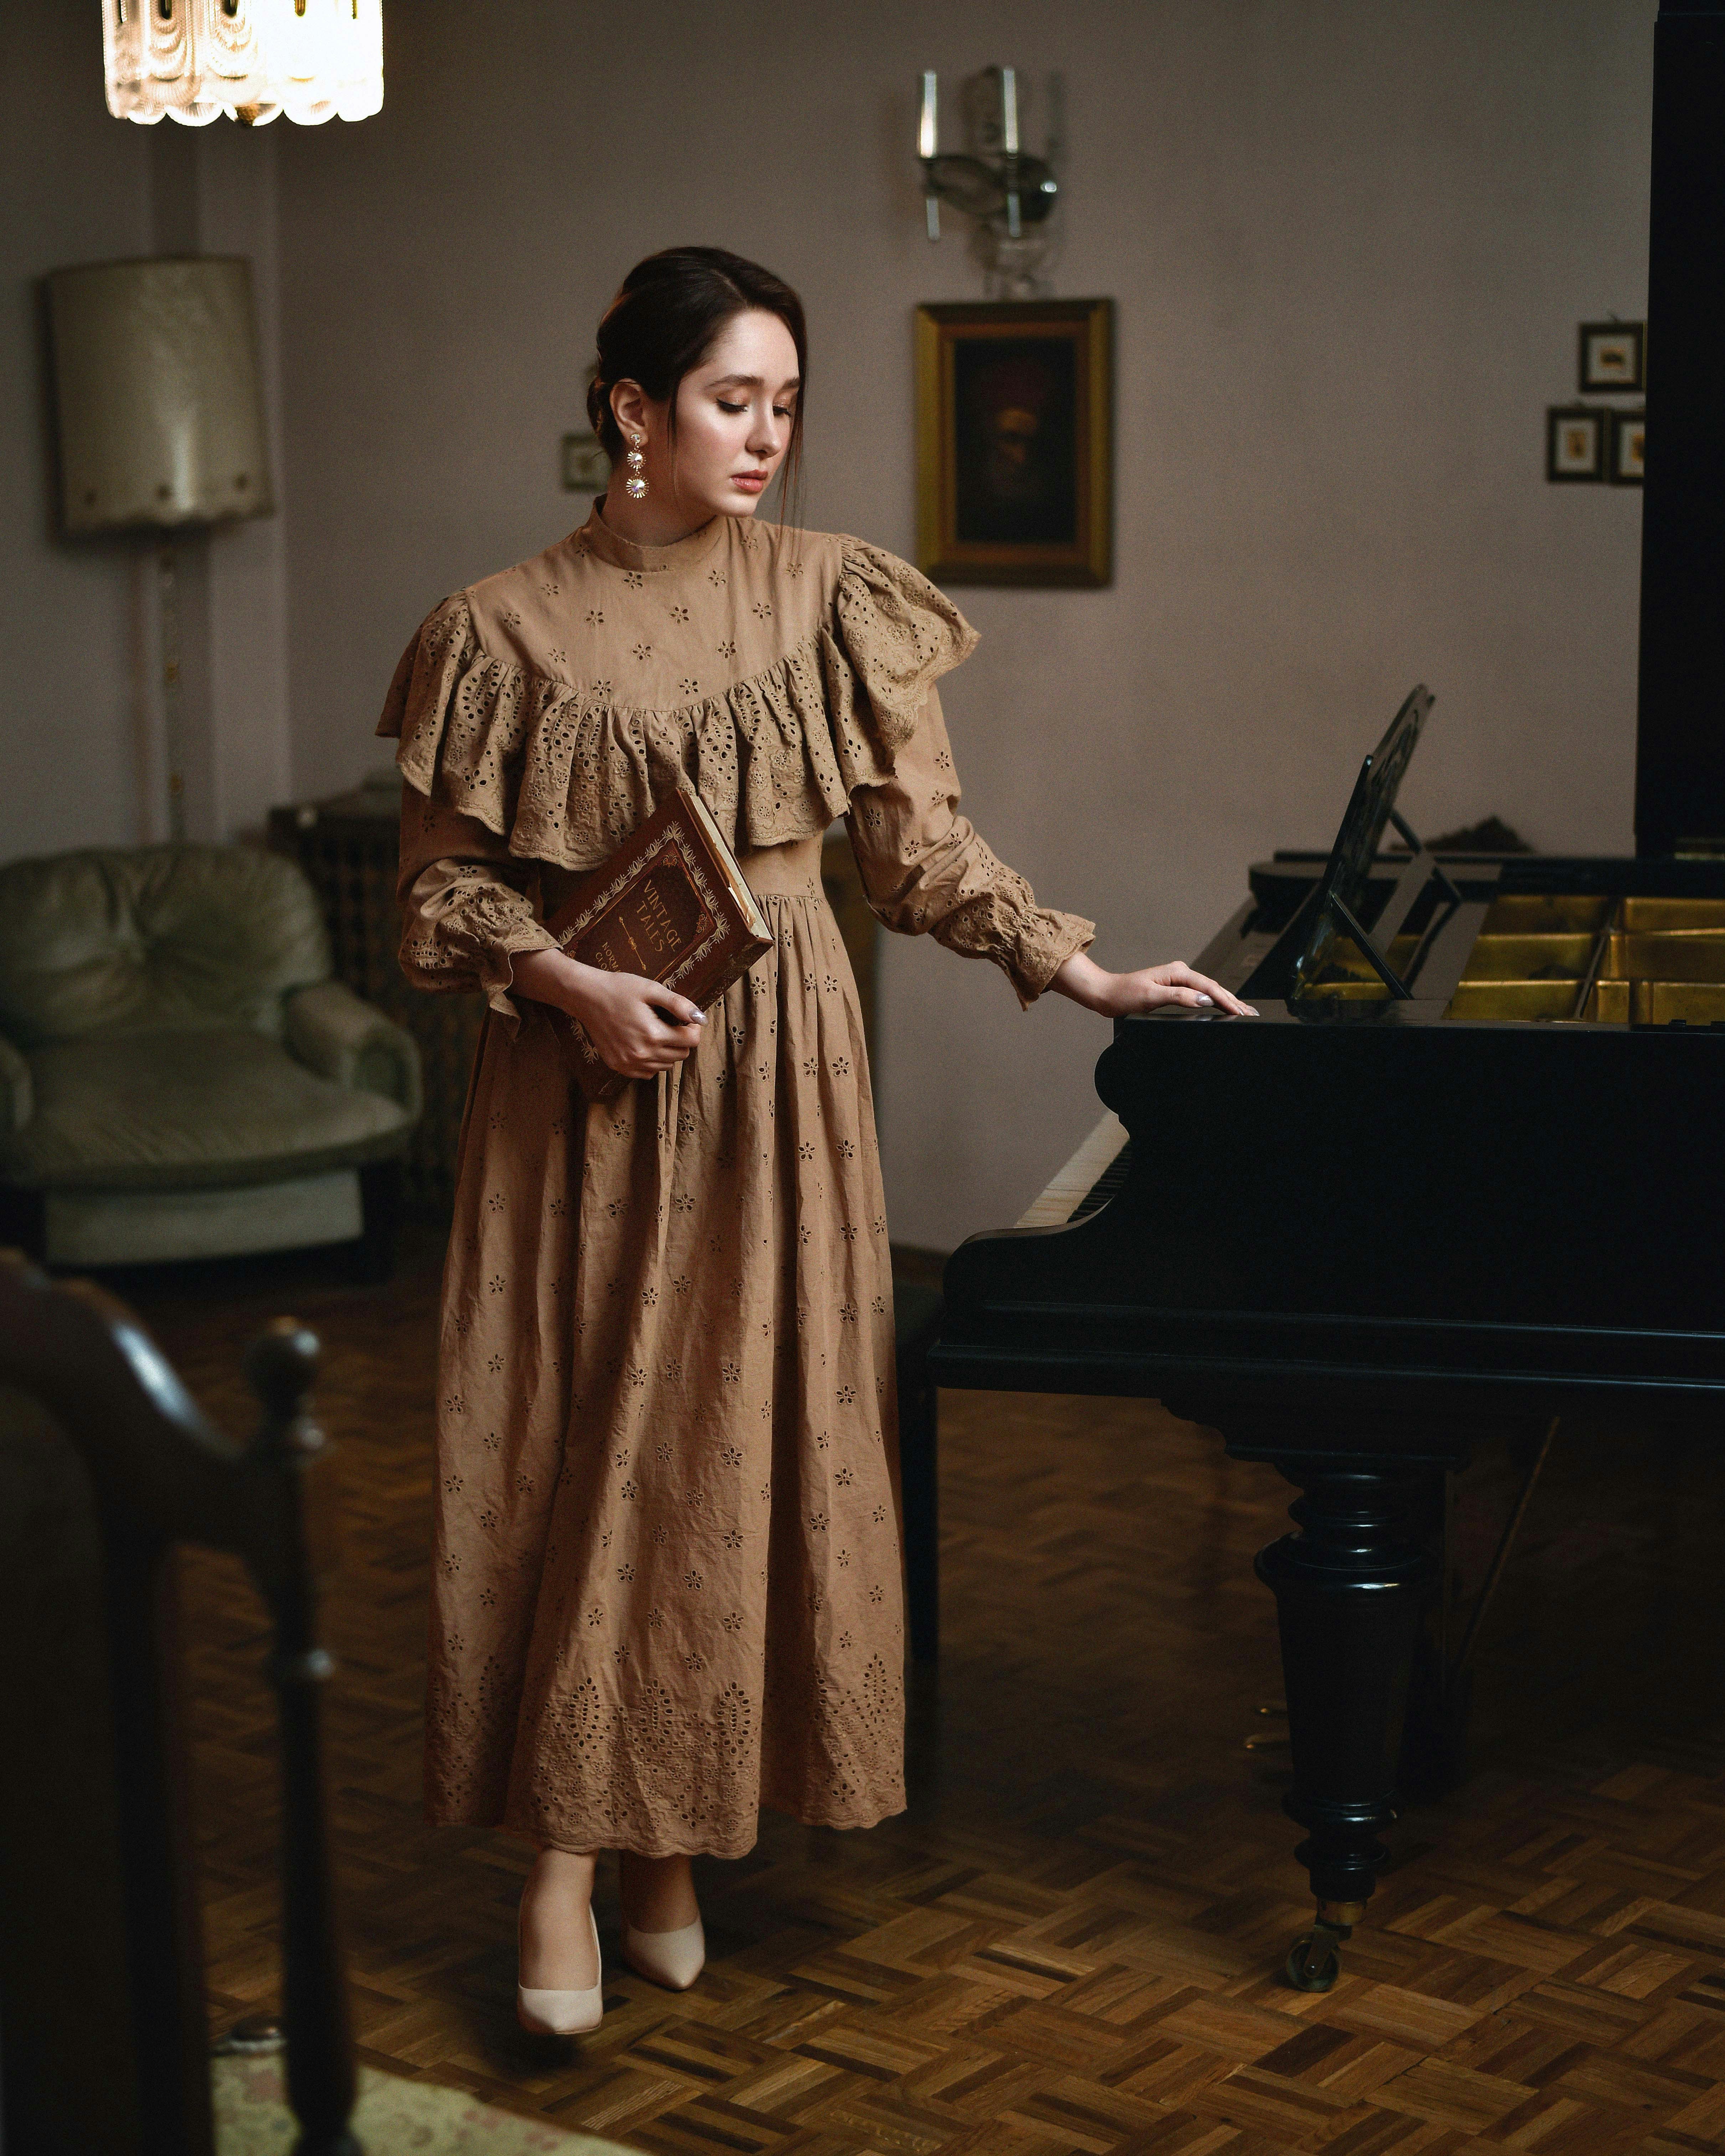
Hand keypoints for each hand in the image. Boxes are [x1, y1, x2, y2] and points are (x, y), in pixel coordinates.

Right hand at [512, 949, 704, 1076]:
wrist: (586, 997)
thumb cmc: (619, 989)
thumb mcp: (651, 990)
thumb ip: (679, 1005)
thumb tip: (701, 1019)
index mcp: (653, 1035)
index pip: (691, 1041)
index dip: (693, 1028)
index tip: (686, 1019)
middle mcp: (642, 1054)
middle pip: (681, 1055)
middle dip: (682, 1039)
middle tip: (671, 1023)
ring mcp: (629, 1063)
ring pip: (666, 1065)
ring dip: (668, 1051)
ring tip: (656, 1031)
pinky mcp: (619, 1066)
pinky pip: (648, 1072)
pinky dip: (652, 1061)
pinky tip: (644, 1044)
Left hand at [1050, 950, 1256, 1017]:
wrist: (1106, 994)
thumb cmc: (1124, 995)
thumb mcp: (1150, 997)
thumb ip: (1178, 997)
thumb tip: (1203, 999)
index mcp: (1177, 972)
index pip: (1208, 988)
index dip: (1227, 1000)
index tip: (1241, 1011)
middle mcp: (1179, 972)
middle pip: (1212, 987)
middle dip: (1233, 999)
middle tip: (1251, 1013)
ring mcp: (1177, 979)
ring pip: (1208, 990)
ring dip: (1226, 1000)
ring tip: (1243, 1010)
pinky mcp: (1173, 987)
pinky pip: (1199, 993)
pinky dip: (1213, 1000)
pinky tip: (1221, 1006)